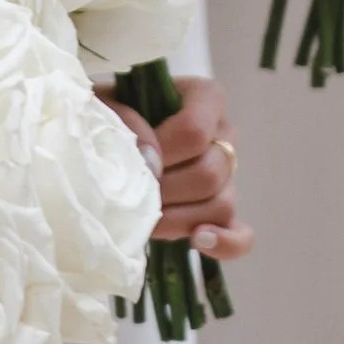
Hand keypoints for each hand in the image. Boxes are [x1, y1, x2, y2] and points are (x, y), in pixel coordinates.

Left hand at [109, 76, 249, 260]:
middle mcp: (223, 135)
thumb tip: (151, 163)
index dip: (162, 153)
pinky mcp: (221, 211)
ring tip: (145, 220)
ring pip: (222, 204)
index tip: (133, 160)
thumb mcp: (104, 103)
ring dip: (178, 219)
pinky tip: (197, 242)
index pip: (195, 131)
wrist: (103, 136)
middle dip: (166, 192)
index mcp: (204, 98)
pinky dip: (225, 244)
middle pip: (210, 173)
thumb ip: (124, 120)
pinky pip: (240, 235)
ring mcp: (227, 176)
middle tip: (131, 196)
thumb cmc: (105, 112)